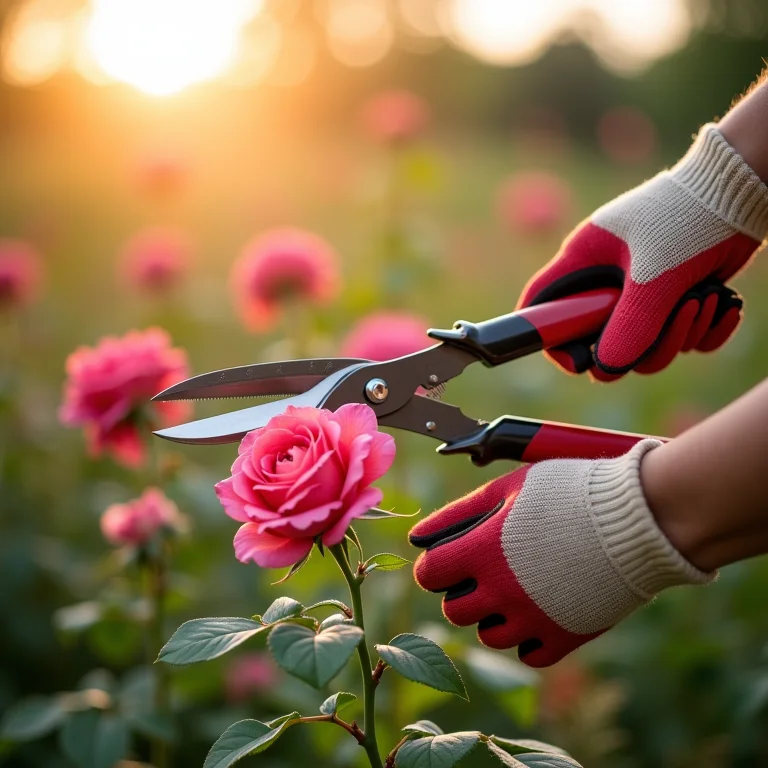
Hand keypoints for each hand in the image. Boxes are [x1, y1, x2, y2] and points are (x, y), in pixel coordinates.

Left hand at [409, 441, 711, 666]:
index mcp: (482, 553)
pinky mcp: (565, 637)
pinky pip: (529, 654)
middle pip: (454, 611)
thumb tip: (418, 535)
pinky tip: (538, 608)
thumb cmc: (569, 492)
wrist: (636, 518)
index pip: (429, 574)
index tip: (448, 558)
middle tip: (483, 571)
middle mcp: (501, 593)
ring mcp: (533, 620)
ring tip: (514, 588)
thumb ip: (460, 512)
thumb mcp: (509, 487)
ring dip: (493, 615)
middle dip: (461, 591)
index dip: (434, 565)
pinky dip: (528, 636)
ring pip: (488, 636)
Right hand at [518, 124, 767, 380]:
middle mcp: (605, 281)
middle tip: (668, 325)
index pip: (542, 306)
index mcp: (583, 264)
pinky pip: (681, 337)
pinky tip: (724, 306)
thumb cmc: (684, 220)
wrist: (738, 190)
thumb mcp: (653, 277)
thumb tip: (606, 370)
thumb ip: (629, 326)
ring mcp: (641, 291)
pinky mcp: (675, 297)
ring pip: (646, 344)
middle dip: (642, 347)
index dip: (549, 337)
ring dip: (681, 335)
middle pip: (602, 341)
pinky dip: (705, 331)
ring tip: (706, 301)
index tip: (579, 360)